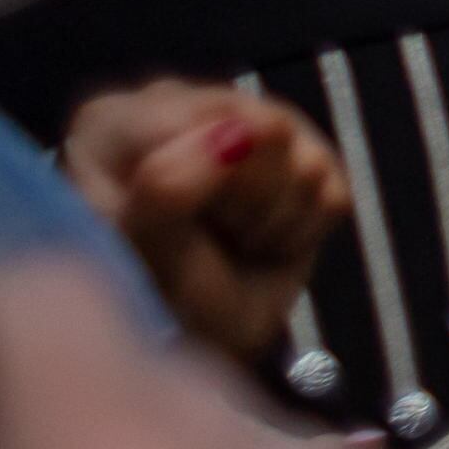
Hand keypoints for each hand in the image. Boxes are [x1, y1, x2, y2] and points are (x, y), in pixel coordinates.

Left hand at [61, 80, 350, 371]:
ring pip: (305, 160)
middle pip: (265, 128)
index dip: (201, 181)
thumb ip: (168, 191)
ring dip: (273, 222)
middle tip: (207, 239)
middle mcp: (183, 105)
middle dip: (246, 201)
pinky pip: (332, 187)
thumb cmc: (149, 301)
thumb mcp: (142, 258)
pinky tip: (260, 242)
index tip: (173, 228)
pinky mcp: (305, 156)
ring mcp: (248, 122)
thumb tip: (237, 133)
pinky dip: (302, 232)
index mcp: (116, 120)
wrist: (188, 344)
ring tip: (231, 244)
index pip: (192, 120)